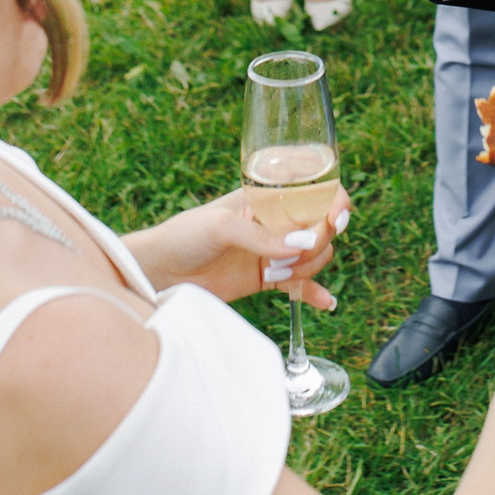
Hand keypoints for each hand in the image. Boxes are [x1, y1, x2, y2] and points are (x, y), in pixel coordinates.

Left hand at [130, 186, 351, 311]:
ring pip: (314, 256)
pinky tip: (326, 303)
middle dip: (317, 242)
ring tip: (275, 274)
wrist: (157, 272)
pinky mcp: (265, 279)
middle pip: (320, 228)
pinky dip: (313, 292)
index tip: (337, 218)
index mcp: (265, 197)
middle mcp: (274, 221)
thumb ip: (261, 236)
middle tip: (292, 256)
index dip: (332, 201)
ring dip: (306, 268)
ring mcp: (272, 251)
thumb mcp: (220, 227)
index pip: (312, 191)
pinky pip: (299, 285)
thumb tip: (303, 244)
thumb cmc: (182, 236)